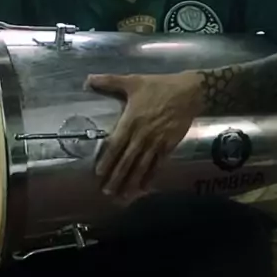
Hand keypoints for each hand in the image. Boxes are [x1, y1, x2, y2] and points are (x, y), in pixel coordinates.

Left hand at [86, 71, 201, 201]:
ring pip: (141, 166)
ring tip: (122, 196)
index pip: (115, 145)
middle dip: (116, 177)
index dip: (107, 160)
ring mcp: (156, 142)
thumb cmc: (159, 86)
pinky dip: (149, 177)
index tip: (99, 173)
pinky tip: (143, 188)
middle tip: (107, 192)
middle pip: (126, 161)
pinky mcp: (168, 146)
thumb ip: (109, 82)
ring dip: (131, 182)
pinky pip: (157, 165)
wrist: (188, 92)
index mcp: (130, 121)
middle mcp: (142, 135)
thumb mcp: (133, 81)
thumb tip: (88, 80)